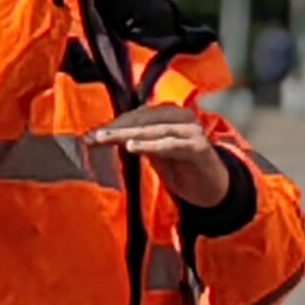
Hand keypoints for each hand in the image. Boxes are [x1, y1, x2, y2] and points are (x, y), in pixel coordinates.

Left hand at [87, 104, 232, 207]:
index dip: (114, 124)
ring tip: (106, 139)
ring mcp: (192, 132)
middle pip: (143, 119)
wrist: (214, 190)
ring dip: (128, 134)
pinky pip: (171, 144)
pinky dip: (151, 145)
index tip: (90, 135)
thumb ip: (137, 142)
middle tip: (92, 137)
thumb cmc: (182, 169)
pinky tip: (133, 147)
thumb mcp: (155, 153)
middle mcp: (182, 118)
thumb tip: (104, 137)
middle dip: (116, 128)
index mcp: (171, 115)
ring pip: (154, 129)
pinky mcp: (199, 148)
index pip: (137, 115)